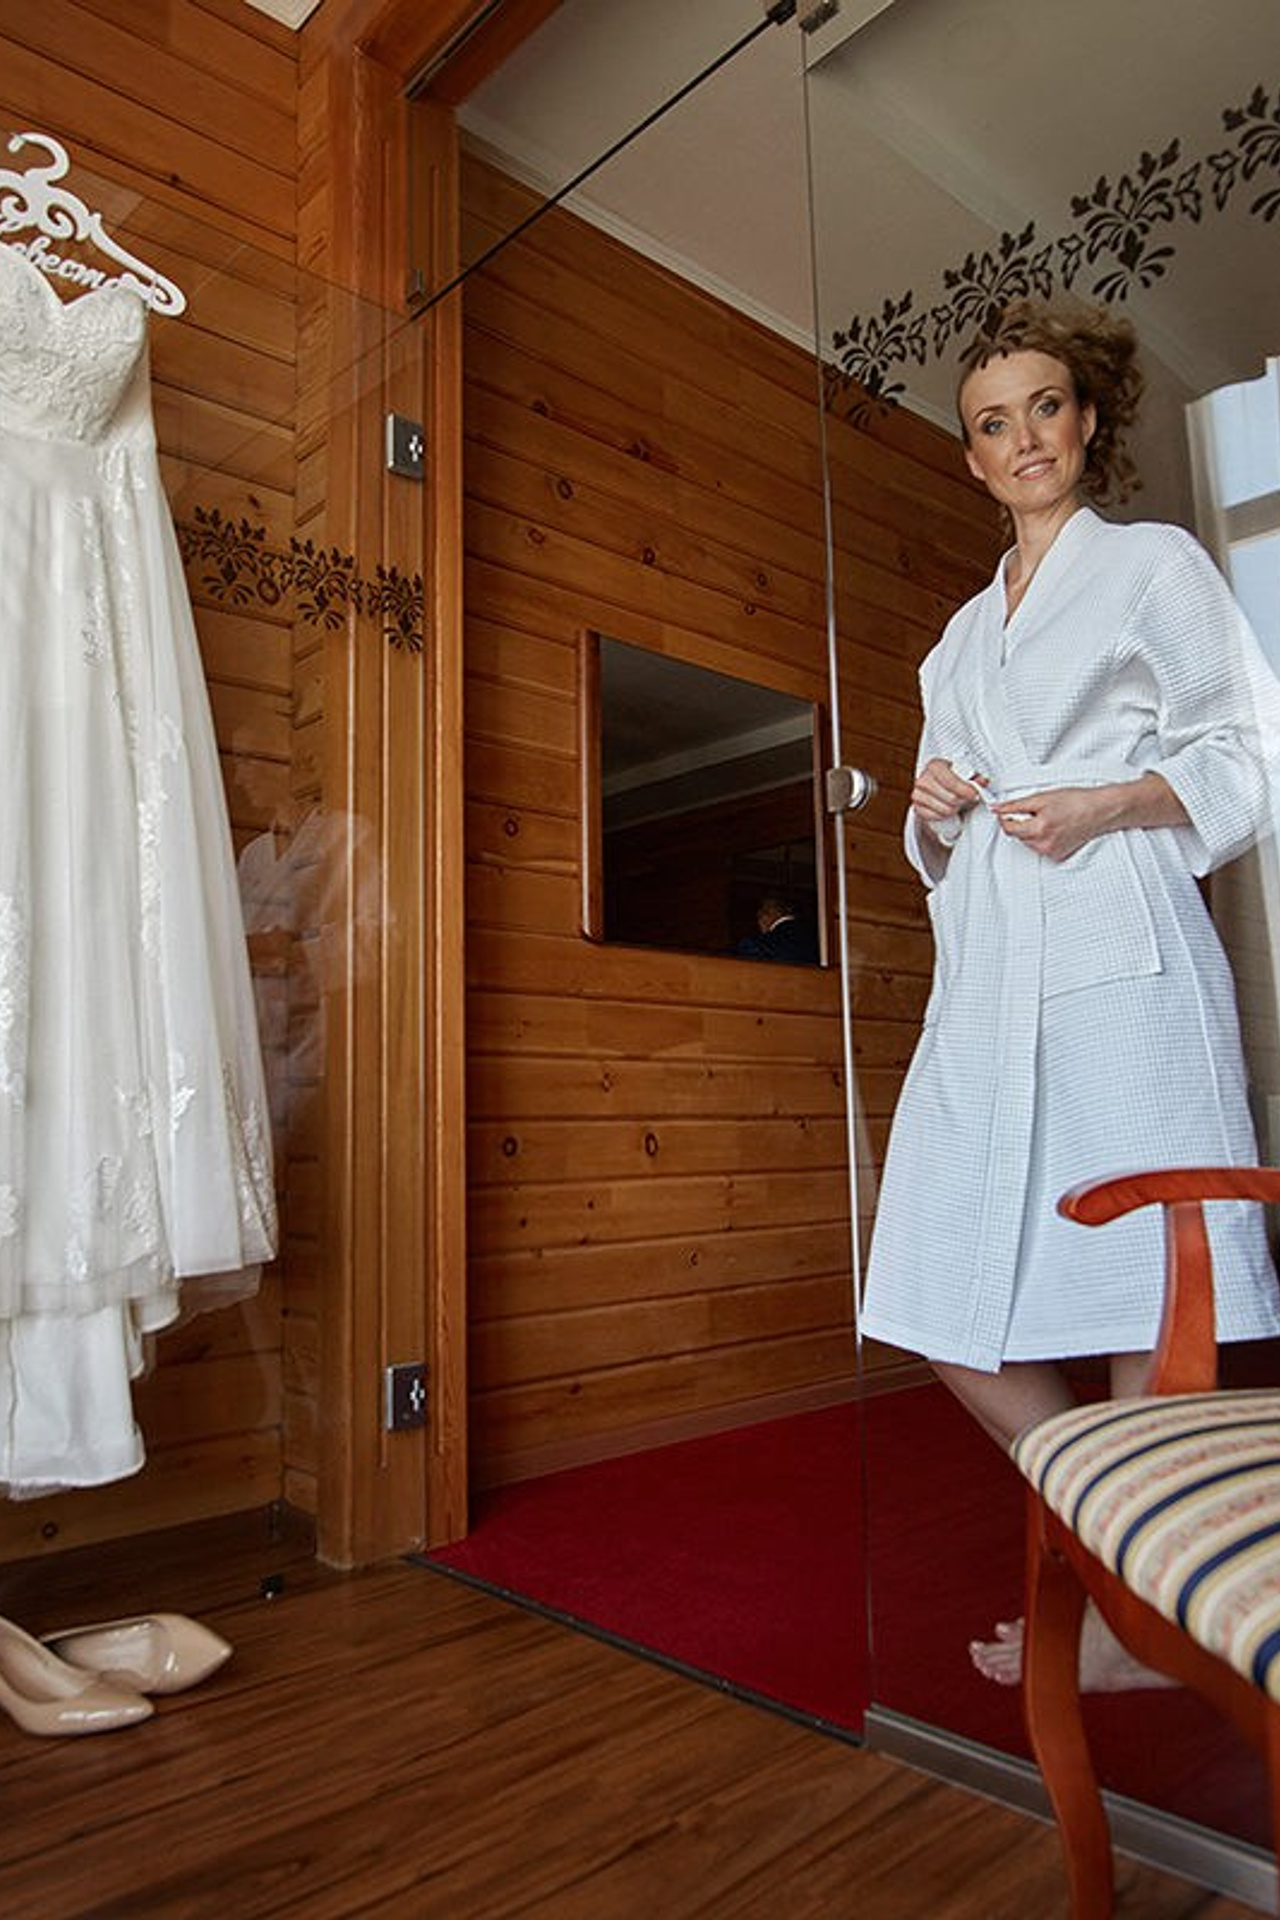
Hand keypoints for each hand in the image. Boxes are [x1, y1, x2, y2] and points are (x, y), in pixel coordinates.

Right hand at [911, 758, 984, 828]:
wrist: (937, 788)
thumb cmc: (952, 780)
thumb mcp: (964, 774)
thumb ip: (975, 777)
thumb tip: (983, 781)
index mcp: (934, 766)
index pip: (951, 782)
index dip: (966, 790)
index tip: (975, 794)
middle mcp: (923, 779)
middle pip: (951, 798)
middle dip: (963, 801)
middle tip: (968, 799)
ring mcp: (917, 795)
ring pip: (945, 810)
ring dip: (955, 809)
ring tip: (958, 803)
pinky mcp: (917, 809)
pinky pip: (937, 817)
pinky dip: (945, 816)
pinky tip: (948, 809)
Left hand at [993, 786, 1114, 861]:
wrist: (1100, 810)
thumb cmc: (1076, 801)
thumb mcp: (1042, 797)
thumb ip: (1016, 805)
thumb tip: (998, 808)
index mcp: (1039, 829)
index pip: (1008, 828)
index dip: (1005, 817)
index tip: (1006, 811)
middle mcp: (1044, 844)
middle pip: (1018, 835)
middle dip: (1021, 823)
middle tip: (1036, 811)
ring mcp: (1051, 852)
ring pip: (1028, 842)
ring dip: (1031, 831)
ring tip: (1049, 818)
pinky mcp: (1057, 856)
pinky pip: (1040, 847)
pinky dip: (1042, 838)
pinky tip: (1055, 828)